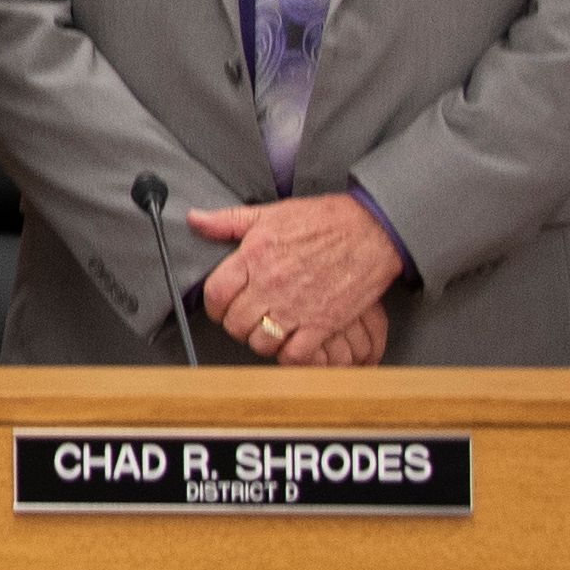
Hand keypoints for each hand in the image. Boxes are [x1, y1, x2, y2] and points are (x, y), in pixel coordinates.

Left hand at [181, 191, 402, 365]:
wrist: (372, 230)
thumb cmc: (325, 220)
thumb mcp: (271, 213)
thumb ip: (228, 221)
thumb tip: (196, 220)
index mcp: (254, 257)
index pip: (215, 294)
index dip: (214, 305)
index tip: (222, 306)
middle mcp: (271, 284)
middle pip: (235, 324)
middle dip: (237, 324)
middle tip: (248, 318)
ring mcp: (297, 307)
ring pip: (261, 343)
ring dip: (262, 340)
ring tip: (270, 330)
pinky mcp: (323, 324)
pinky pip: (294, 355)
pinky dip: (290, 355)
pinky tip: (293, 342)